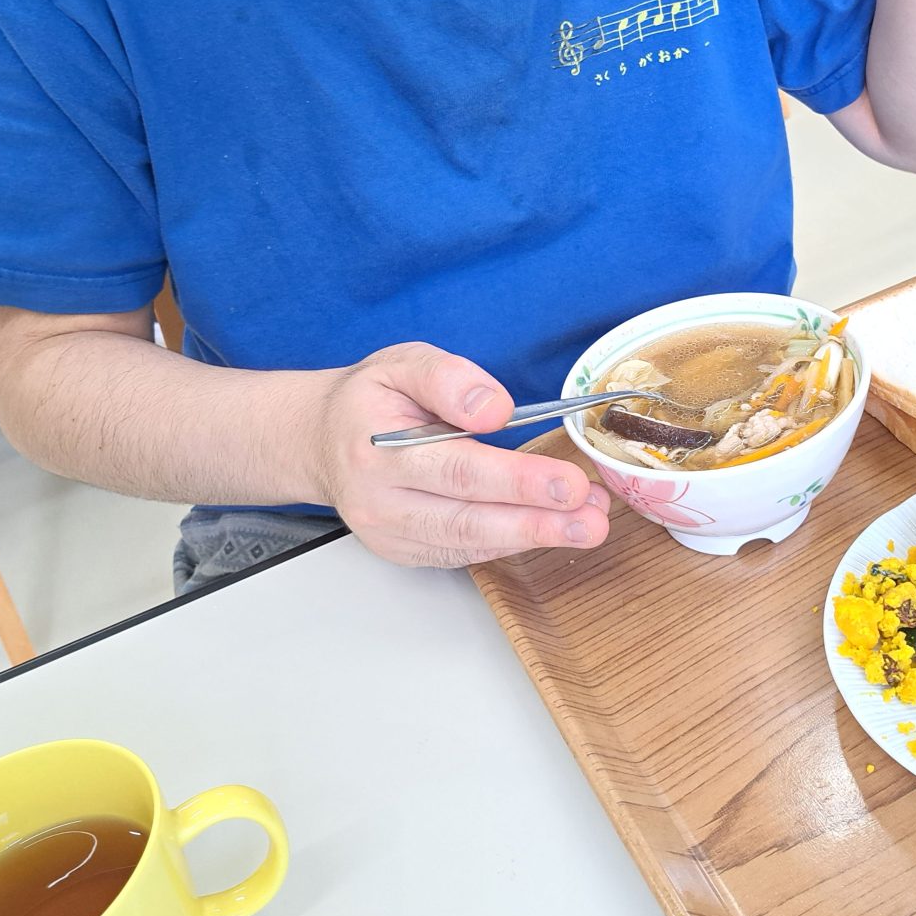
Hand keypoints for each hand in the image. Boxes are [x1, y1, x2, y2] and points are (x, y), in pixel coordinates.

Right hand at [317, 343, 609, 566]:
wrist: (323, 440)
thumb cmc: (370, 400)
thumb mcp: (403, 363)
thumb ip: (448, 378)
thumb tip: (494, 408)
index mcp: (376, 450)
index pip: (457, 469)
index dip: (518, 481)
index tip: (569, 482)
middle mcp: (379, 501)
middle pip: (468, 517)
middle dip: (537, 521)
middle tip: (591, 518)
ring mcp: (390, 534)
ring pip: (470, 542)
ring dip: (535, 536)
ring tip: (587, 525)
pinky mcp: (404, 551)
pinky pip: (464, 552)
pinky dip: (510, 543)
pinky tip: (551, 528)